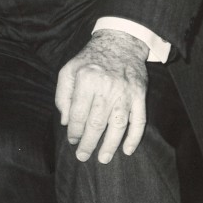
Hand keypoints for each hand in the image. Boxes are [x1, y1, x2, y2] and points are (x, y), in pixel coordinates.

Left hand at [55, 30, 148, 163]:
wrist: (120, 43)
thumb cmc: (90, 59)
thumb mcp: (69, 70)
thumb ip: (63, 95)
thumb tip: (65, 121)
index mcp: (86, 80)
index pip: (78, 113)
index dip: (73, 130)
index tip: (71, 140)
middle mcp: (106, 87)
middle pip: (96, 123)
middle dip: (88, 143)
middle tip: (82, 156)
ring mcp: (125, 92)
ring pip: (117, 126)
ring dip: (110, 145)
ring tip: (102, 158)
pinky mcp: (140, 95)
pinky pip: (139, 121)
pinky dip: (134, 138)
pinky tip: (127, 150)